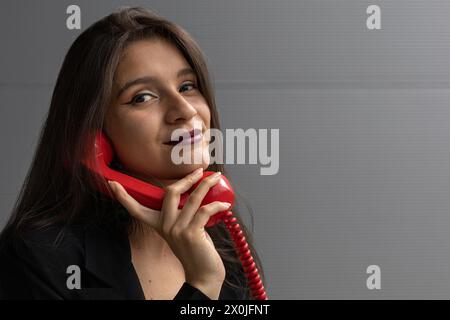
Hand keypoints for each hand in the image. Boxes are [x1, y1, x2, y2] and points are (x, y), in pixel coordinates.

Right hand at [107, 168, 230, 298]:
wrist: (203, 275)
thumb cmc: (196, 251)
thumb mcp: (184, 230)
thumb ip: (184, 214)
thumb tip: (197, 193)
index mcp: (159, 225)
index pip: (136, 209)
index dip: (124, 197)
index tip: (112, 184)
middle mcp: (165, 226)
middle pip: (170, 192)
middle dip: (186, 178)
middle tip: (198, 170)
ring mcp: (177, 229)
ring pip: (192, 198)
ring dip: (207, 185)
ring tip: (217, 178)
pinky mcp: (192, 233)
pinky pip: (205, 210)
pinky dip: (217, 205)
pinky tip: (225, 205)